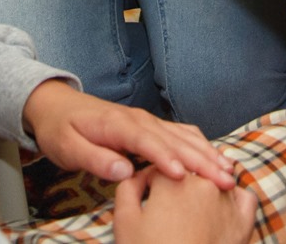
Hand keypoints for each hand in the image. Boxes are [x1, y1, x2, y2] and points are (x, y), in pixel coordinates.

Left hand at [22, 80, 235, 188]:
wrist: (57, 106)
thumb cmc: (61, 129)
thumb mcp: (68, 148)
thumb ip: (96, 159)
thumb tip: (124, 172)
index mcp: (118, 125)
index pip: (147, 143)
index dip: (166, 159)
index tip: (183, 176)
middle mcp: (138, 119)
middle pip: (175, 140)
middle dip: (201, 160)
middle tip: (223, 179)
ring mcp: (147, 121)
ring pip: (184, 136)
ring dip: (207, 153)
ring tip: (228, 171)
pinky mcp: (151, 126)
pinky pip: (181, 133)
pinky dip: (201, 145)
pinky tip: (214, 158)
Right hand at [113, 165, 254, 243]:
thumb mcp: (124, 221)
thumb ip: (128, 186)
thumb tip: (139, 175)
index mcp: (172, 179)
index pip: (159, 168)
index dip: (149, 184)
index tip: (145, 201)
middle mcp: (203, 183)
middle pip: (188, 173)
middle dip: (176, 188)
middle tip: (166, 216)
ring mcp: (227, 201)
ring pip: (216, 180)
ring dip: (204, 191)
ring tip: (190, 217)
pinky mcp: (244, 222)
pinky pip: (245, 198)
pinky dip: (235, 199)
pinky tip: (221, 211)